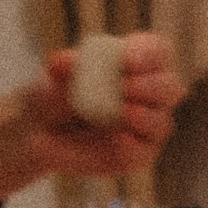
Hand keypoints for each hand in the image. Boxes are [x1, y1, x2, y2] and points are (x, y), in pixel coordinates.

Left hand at [0, 33, 184, 205]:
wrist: (37, 130)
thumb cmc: (54, 93)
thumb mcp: (53, 76)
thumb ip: (63, 68)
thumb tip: (60, 62)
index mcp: (136, 64)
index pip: (158, 52)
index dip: (148, 54)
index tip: (127, 60)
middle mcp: (149, 95)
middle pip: (170, 87)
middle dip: (151, 86)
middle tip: (125, 87)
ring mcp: (145, 127)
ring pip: (161, 122)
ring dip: (145, 116)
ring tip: (122, 112)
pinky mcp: (136, 155)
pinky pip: (143, 153)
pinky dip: (132, 146)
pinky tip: (118, 138)